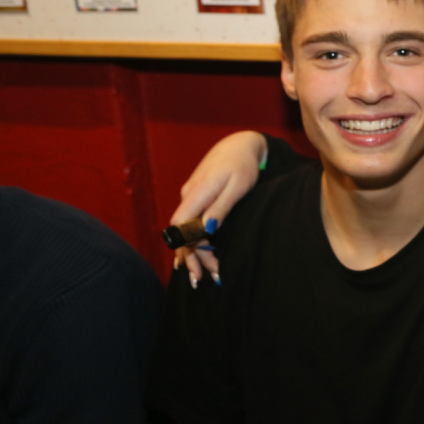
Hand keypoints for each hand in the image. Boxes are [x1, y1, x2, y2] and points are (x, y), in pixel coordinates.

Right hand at [170, 132, 266, 287]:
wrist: (240, 144)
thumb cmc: (243, 165)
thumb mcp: (238, 186)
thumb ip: (221, 207)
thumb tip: (206, 230)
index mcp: (197, 193)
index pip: (181, 226)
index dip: (187, 247)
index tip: (201, 265)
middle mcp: (189, 196)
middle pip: (182, 232)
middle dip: (192, 256)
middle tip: (206, 278)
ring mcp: (191, 196)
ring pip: (186, 229)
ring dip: (194, 251)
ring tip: (204, 274)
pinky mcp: (196, 197)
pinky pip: (190, 222)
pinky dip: (195, 239)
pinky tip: (197, 255)